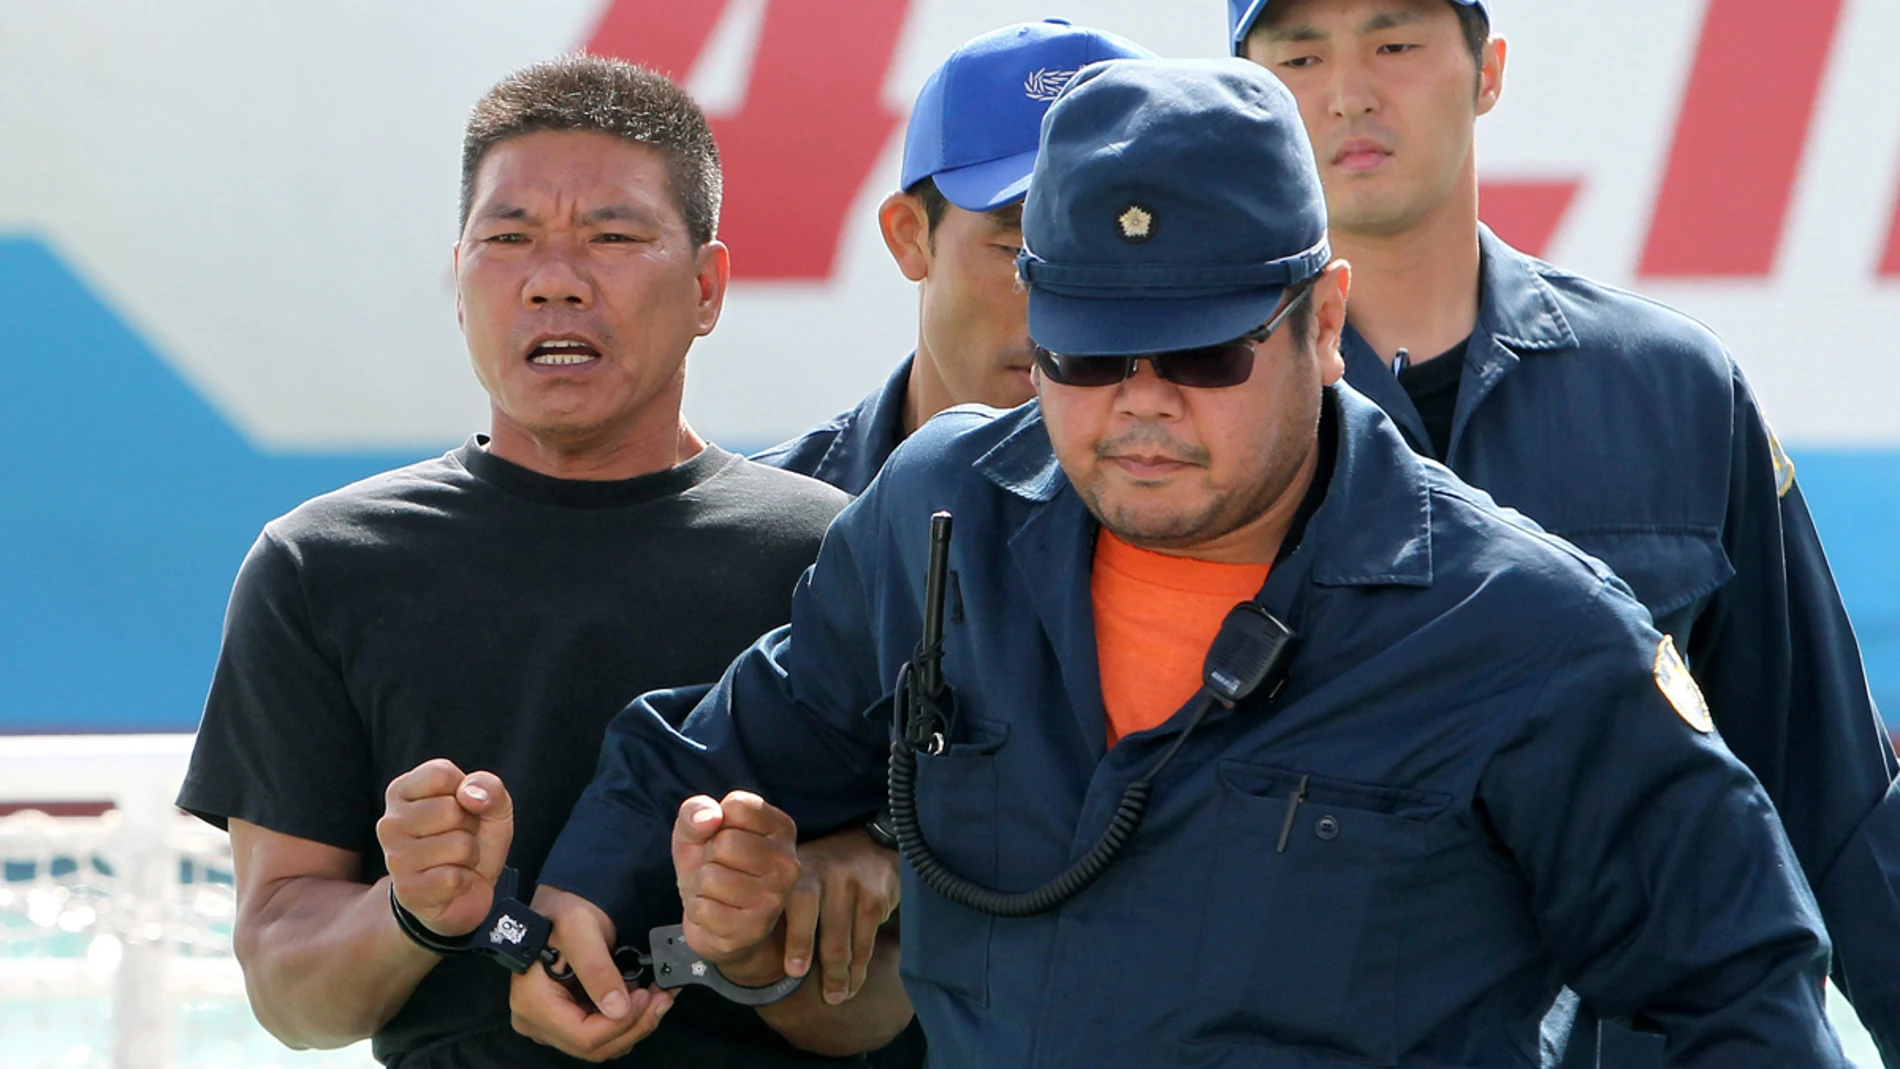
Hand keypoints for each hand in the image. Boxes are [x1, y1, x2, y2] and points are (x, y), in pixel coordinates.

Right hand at [376, 759, 511, 937]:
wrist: (461, 893)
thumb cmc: (471, 839)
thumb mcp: (491, 806)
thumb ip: (488, 787)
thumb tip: (470, 795)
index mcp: (402, 791)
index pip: (441, 774)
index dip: (466, 792)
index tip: (462, 808)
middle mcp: (389, 822)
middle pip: (452, 810)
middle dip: (470, 827)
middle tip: (459, 839)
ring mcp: (394, 858)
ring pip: (459, 845)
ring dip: (470, 856)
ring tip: (456, 861)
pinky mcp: (407, 890)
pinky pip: (455, 878)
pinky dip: (465, 881)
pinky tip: (451, 883)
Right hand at [509, 885, 672, 1060]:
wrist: (560, 904)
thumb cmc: (561, 912)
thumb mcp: (580, 931)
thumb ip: (598, 970)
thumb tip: (618, 1009)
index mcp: (533, 1003)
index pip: (584, 1036)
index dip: (622, 1023)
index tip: (646, 996)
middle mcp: (536, 1020)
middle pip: (594, 1046)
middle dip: (635, 1025)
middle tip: (662, 998)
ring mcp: (551, 1023)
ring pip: (602, 1044)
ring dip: (635, 1024)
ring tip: (657, 996)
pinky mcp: (567, 1018)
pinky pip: (601, 1033)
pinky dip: (627, 1020)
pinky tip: (642, 998)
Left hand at [672, 791, 800, 985]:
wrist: (715, 920)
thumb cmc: (712, 866)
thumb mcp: (697, 831)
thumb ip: (695, 811)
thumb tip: (709, 818)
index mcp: (782, 829)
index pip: (737, 806)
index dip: (716, 822)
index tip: (723, 836)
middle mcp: (788, 862)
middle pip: (725, 843)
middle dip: (708, 857)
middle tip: (720, 868)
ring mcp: (775, 898)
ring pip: (711, 877)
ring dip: (702, 886)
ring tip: (718, 891)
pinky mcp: (755, 928)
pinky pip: (704, 909)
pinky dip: (699, 911)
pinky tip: (716, 912)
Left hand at [784, 828, 899, 1005]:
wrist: (866, 846)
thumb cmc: (818, 875)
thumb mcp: (793, 877)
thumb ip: (771, 903)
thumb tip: (738, 943)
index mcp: (798, 872)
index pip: (799, 904)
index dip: (798, 940)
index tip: (795, 971)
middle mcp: (827, 874)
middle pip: (829, 930)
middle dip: (828, 969)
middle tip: (826, 998)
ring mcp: (854, 885)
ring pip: (848, 941)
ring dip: (844, 975)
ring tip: (836, 996)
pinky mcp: (876, 896)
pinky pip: (866, 939)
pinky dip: (861, 966)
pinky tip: (854, 981)